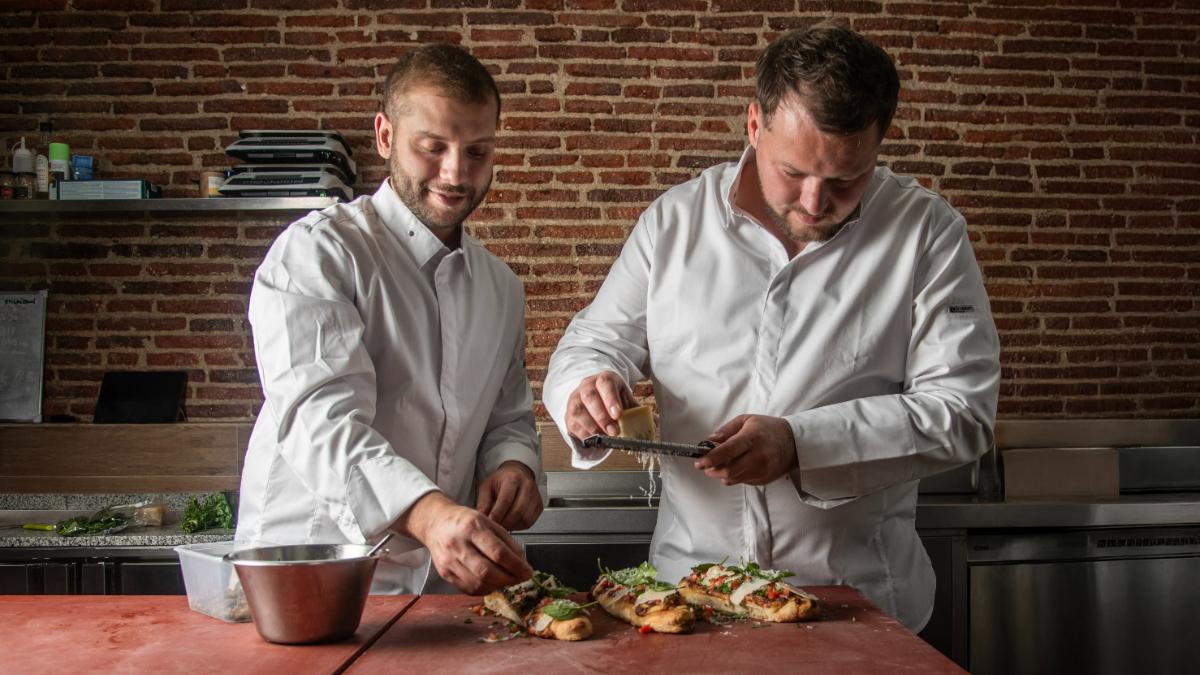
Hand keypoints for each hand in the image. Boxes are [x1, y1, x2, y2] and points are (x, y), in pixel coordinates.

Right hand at [397, 491, 531, 594]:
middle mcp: (458, 545)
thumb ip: (506, 541)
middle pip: (486, 572)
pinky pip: (468, 589)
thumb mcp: (487, 521)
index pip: (498, 552)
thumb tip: (522, 562)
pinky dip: (484, 589)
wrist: (435, 524)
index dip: (516, 565)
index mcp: (471, 527)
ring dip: (498, 586)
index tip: (528, 571)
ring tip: (507, 580)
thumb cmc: (464, 521)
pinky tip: (492, 583)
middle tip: (520, 578)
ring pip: (477, 584)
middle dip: (508, 579)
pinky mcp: (444, 573)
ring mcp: (449, 561)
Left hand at [476, 461, 542, 531]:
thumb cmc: (501, 480)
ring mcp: (535, 496)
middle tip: (495, 527)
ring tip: (502, 525)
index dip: (497, 514)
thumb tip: (482, 519)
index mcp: (513, 479)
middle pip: (517, 511)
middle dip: (504, 523)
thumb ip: (483, 503)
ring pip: (524, 518)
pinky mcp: (539, 505)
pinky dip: (519, 526)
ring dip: (512, 526)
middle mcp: (527, 486)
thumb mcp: (487, 487)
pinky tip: (511, 523)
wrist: (516, 473)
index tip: (490, 522)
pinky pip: (530, 522)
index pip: (506, 501)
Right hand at [564, 371, 637, 440]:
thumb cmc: (612, 399)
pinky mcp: (569, 414)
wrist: (595, 398)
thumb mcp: (626, 400)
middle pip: (590, 397)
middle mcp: (587, 386)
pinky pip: (573, 425)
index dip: (611, 399)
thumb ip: (638, 410)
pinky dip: (586, 435)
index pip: (606, 383)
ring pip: (579, 412)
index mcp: (604, 379)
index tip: (618, 414)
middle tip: (614, 432)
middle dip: (602, 417)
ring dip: (593, 428)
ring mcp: (575, 399)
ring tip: (606, 438)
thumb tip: (655, 420)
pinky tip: (596, 440)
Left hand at [693, 415, 798, 485]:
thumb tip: (710, 441)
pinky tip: (737, 466)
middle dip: (712, 470)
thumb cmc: (767, 428)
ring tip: (719, 465)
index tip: (699, 462)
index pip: (727, 451)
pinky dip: (734, 476)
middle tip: (705, 466)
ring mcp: (762, 470)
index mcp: (751, 438)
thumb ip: (726, 430)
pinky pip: (742, 481)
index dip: (710, 458)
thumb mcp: (746, 420)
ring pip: (733, 478)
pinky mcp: (764, 479)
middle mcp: (758, 456)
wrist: (793, 442)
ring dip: (721, 474)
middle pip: (728, 471)